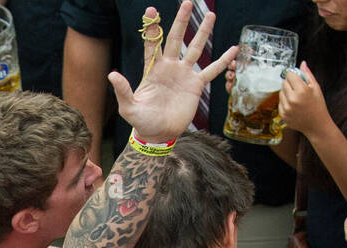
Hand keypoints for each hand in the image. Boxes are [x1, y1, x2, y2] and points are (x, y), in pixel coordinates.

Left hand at [110, 2, 236, 144]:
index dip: (152, 28)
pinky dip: (222, 61)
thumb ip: (122, 91)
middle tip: (187, 2)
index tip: (151, 10)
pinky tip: (234, 49)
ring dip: (203, 32)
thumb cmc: (141, 122)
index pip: (153, 45)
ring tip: (210, 14)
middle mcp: (170, 68)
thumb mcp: (129, 108)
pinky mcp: (196, 86)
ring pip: (196, 49)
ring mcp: (184, 75)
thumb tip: (112, 74)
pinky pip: (211, 70)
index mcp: (153, 70)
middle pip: (177, 39)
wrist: (158, 135)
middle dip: (181, 21)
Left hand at [278, 62, 329, 139]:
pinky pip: (280, 102)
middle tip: (299, 89)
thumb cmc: (318, 105)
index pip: (289, 75)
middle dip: (290, 83)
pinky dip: (285, 102)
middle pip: (284, 83)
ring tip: (297, 98)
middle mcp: (292, 99)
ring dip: (287, 93)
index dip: (294, 75)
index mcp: (301, 91)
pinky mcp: (282, 114)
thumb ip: (308, 74)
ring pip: (280, 92)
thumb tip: (302, 63)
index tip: (297, 78)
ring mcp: (286, 108)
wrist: (316, 124)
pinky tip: (294, 105)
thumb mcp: (316, 87)